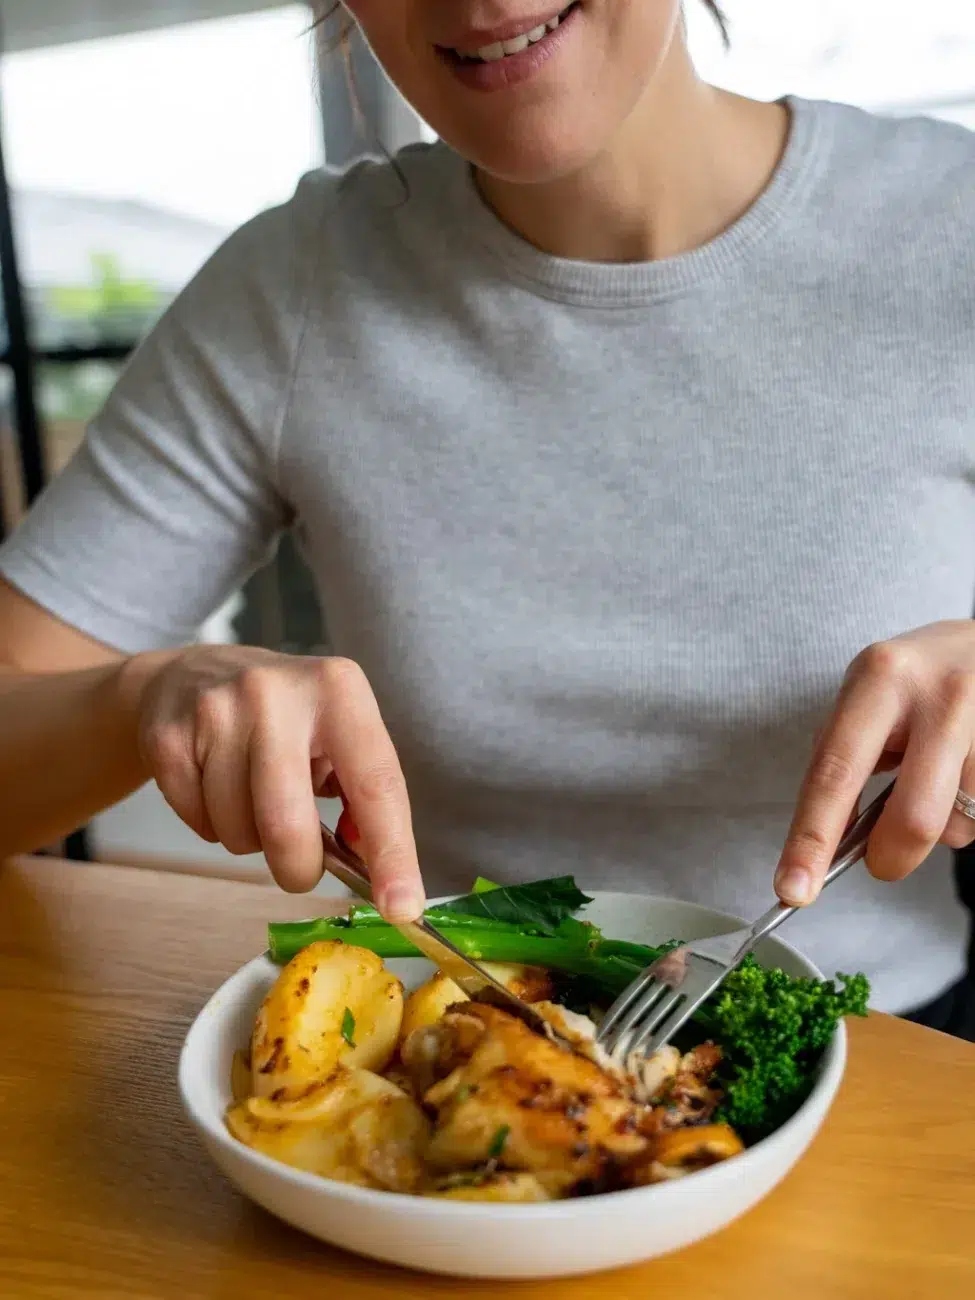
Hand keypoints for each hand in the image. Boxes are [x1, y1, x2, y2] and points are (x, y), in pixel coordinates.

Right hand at [122, 646, 423, 918]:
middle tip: (300, 864)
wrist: (191, 677)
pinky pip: (199, 826)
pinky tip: (217, 788)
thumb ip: (363, 796)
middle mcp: (277, 692)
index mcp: (338, 689)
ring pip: (239, 833)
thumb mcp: (338, 734)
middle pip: (289, 825)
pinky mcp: (168, 736)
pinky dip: (214, 827)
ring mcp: (216, 711)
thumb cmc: (284, 719)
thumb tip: (376, 866)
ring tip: (254, 799)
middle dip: (298, 868)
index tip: (402, 907)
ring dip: (252, 841)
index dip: (392, 853)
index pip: (376, 784)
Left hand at [775, 621, 974, 906]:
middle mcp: (940, 697)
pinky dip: (968, 811)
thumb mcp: (870, 695)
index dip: (811, 838)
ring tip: (940, 774)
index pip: (835, 773)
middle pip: (913, 817)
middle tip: (881, 861)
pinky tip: (964, 771)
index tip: (793, 888)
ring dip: (942, 822)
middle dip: (891, 857)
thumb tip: (831, 841)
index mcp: (880, 680)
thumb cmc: (916, 680)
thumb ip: (847, 760)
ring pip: (959, 825)